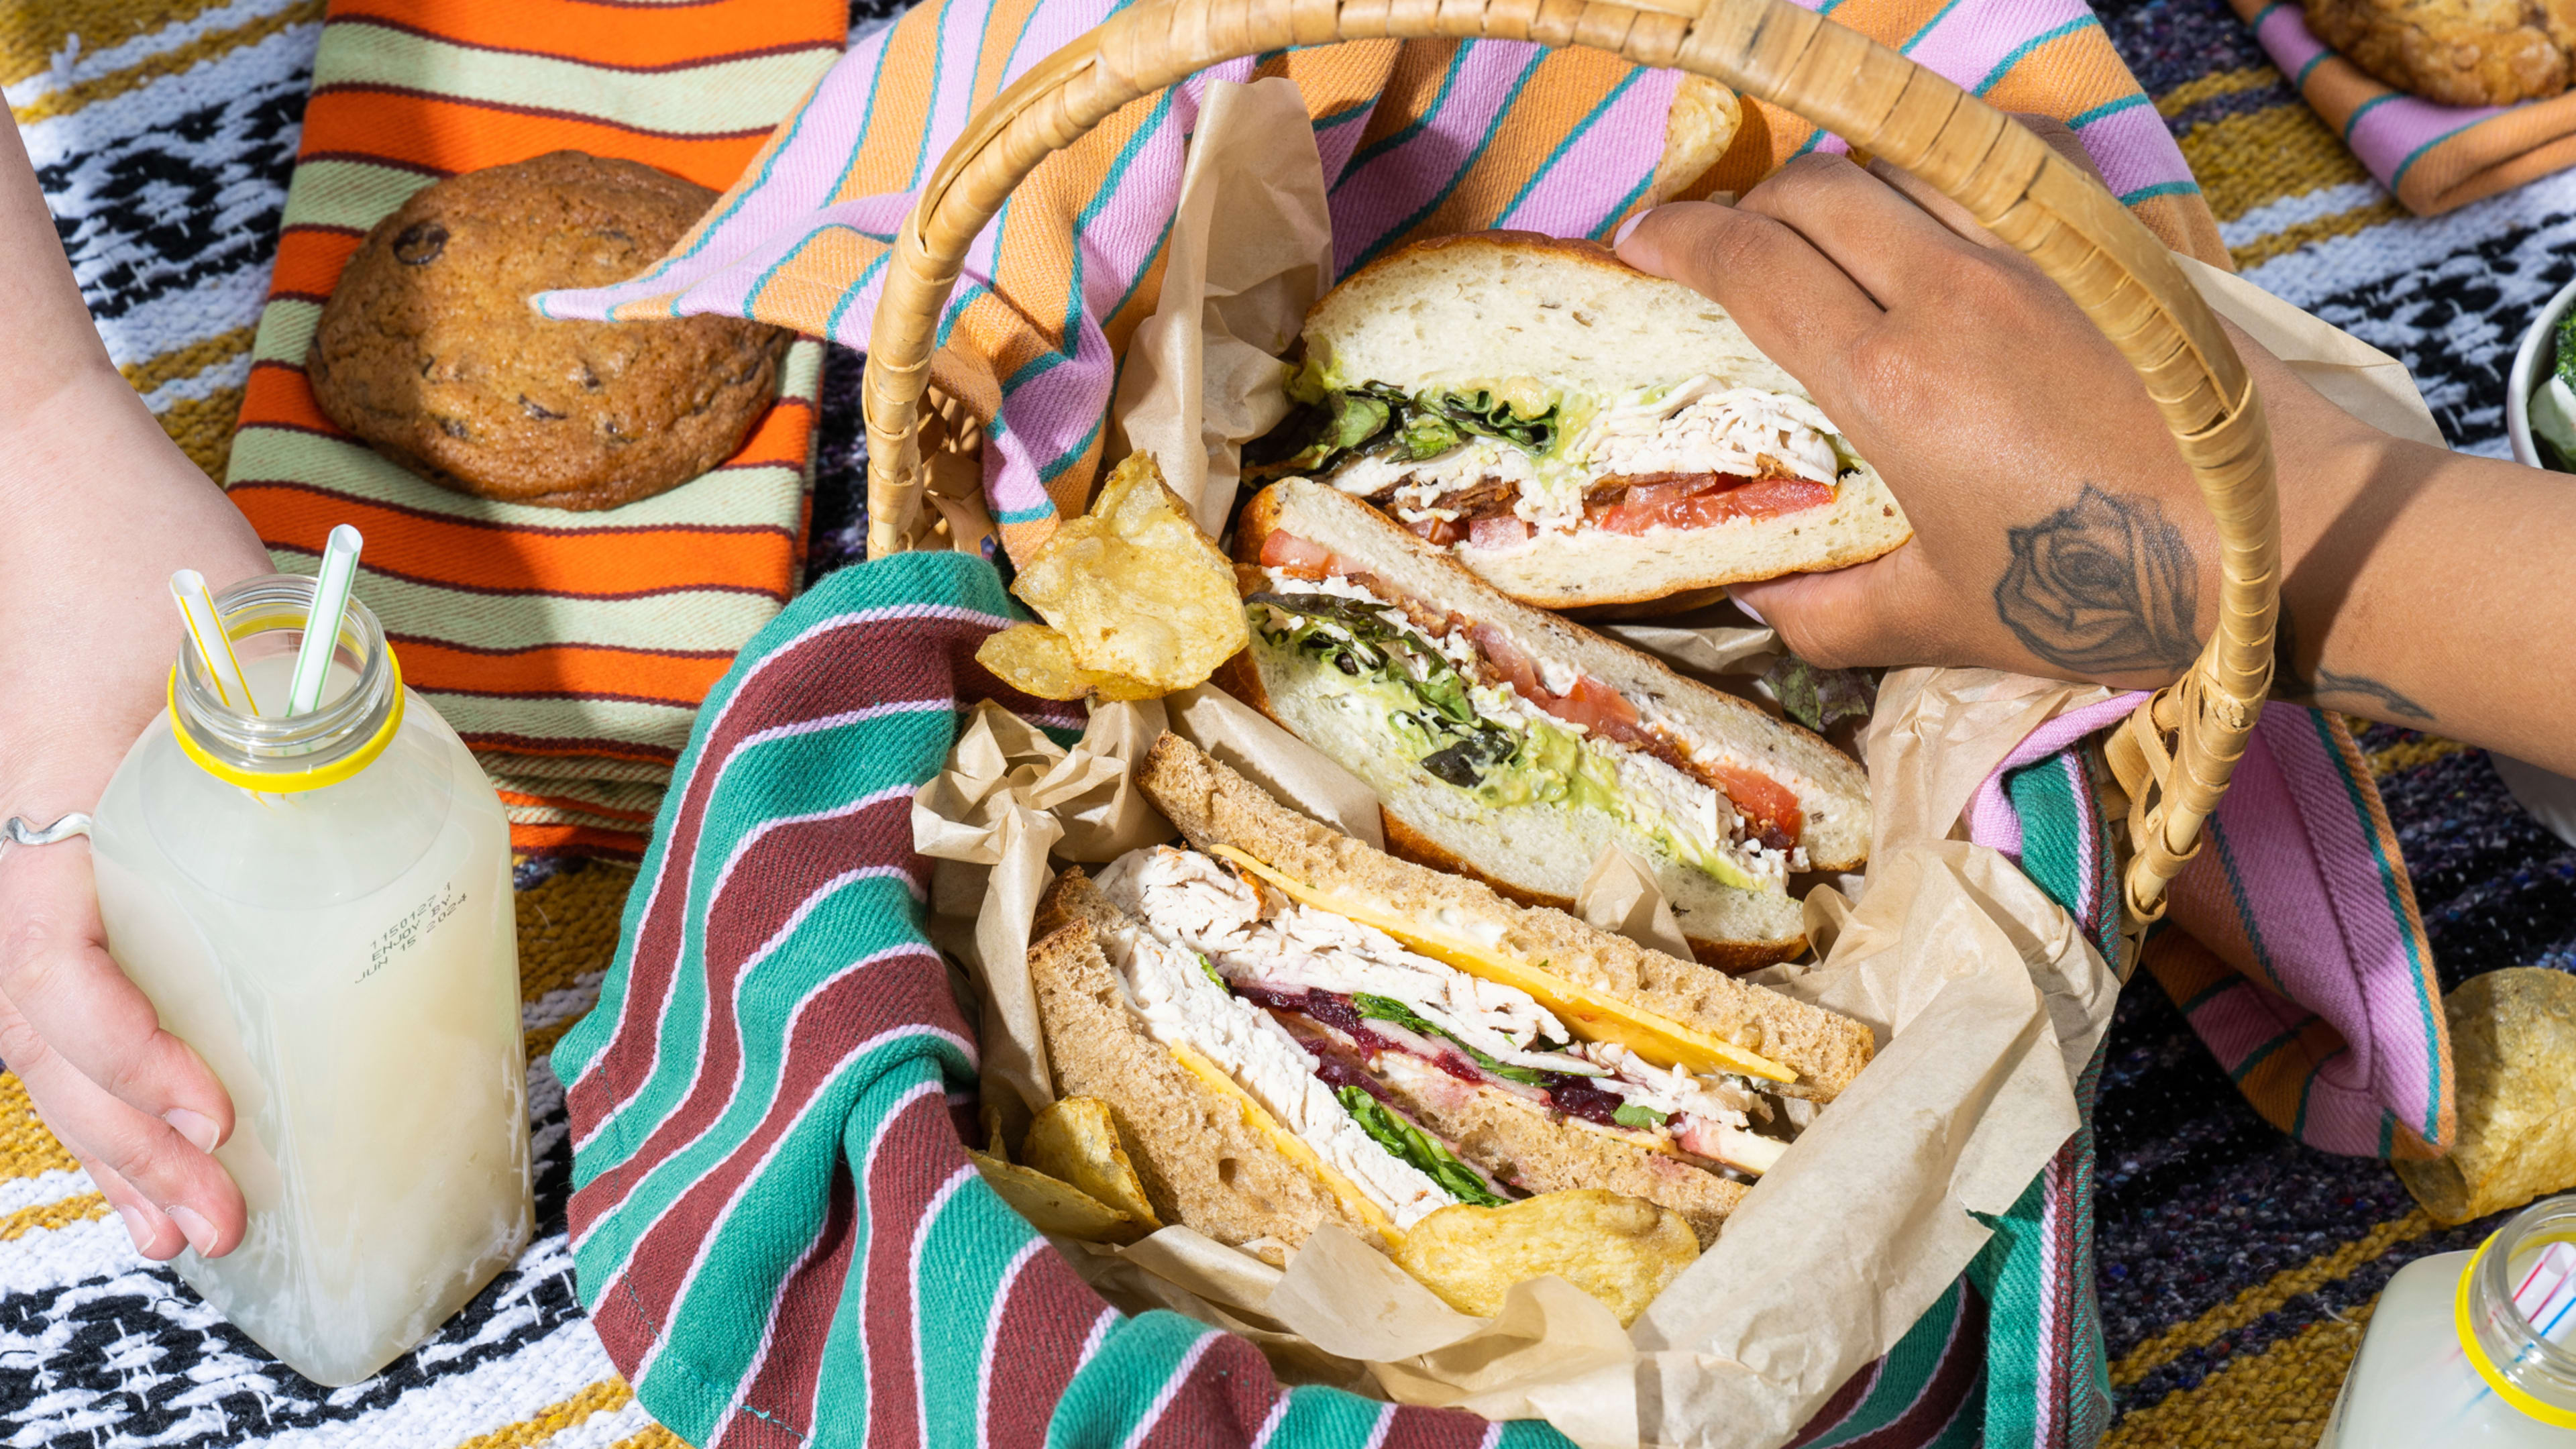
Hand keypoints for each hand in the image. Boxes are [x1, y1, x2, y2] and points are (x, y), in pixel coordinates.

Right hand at [0, 106, 268, 1259]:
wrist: (55, 484)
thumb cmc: (144, 554)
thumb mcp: (246, 637)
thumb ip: (316, 721)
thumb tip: (470, 814)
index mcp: (53, 815)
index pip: (63, 973)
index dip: (136, 1060)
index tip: (222, 1112)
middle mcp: (28, 859)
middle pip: (53, 1042)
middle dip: (137, 1146)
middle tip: (225, 1224)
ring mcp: (34, 867)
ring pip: (48, 1041)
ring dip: (117, 1141)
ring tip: (185, 1234)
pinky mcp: (65, 867)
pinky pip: (71, 993)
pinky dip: (113, 1079)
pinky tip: (166, 1145)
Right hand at [1613, 128, 2380, 690]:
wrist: (2283, 537)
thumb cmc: (2104, 591)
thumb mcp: (1945, 621)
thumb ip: (1832, 613)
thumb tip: (1761, 606)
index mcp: (1890, 379)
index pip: (1751, 266)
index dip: (1678, 240)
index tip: (1638, 242)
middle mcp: (1947, 292)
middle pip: (1812, 189)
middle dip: (1742, 200)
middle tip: (1712, 238)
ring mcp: (2030, 256)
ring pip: (1899, 165)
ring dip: (1835, 184)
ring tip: (1811, 227)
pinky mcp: (2100, 249)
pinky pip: (1989, 174)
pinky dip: (1929, 179)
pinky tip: (1925, 215)